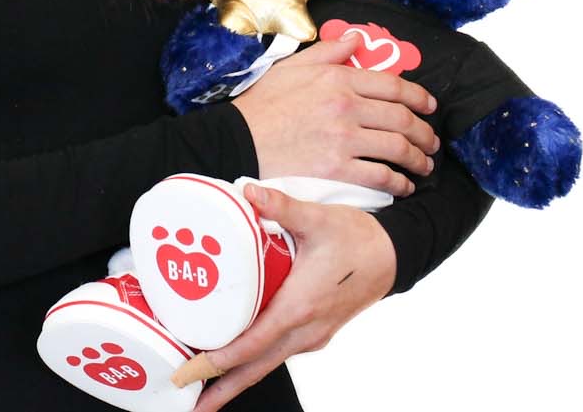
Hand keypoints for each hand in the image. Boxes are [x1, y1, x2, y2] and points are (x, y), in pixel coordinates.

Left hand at [172, 183, 395, 409]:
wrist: (393, 254)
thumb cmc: (356, 238)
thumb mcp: (317, 218)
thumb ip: (281, 206)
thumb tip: (249, 192)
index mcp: (301, 306)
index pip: (254, 343)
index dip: (220, 359)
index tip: (193, 370)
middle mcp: (306, 329)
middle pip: (256, 367)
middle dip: (222, 386)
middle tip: (189, 397)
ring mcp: (312, 334)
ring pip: (267, 362)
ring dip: (236, 376)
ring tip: (204, 384)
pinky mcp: (315, 331)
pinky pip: (279, 351)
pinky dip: (254, 359)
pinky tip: (237, 354)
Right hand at [231, 29, 438, 194]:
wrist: (238, 140)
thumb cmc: (263, 104)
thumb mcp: (292, 66)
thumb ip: (328, 52)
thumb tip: (355, 40)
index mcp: (337, 79)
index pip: (393, 85)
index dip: (419, 96)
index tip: (430, 106)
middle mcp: (346, 107)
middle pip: (401, 118)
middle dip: (424, 132)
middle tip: (431, 141)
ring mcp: (343, 140)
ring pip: (397, 148)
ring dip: (418, 158)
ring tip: (424, 164)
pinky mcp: (337, 170)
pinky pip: (380, 176)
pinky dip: (398, 183)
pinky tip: (403, 186)